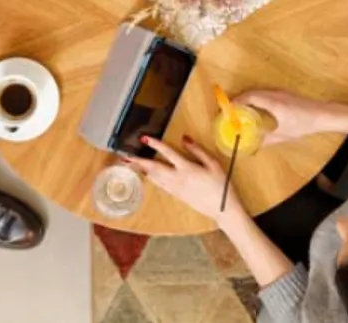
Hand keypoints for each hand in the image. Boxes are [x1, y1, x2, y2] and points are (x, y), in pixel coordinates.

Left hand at [123, 135, 244, 225]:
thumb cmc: (221, 185)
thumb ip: (197, 150)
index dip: (155, 144)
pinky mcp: (175, 195)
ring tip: (130, 164)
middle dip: (138, 161)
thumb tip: (185, 139)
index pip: (167, 153)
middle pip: (153, 168)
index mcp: (187, 169)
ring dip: (141, 170)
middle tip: (125, 157)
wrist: (222, 209)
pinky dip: (150, 177)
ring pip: (153, 177)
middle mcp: (177, 179)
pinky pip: (159, 184)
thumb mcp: (213, 164)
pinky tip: (146, 174)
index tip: (144, 138)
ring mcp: (175, 188)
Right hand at [234, 90, 334, 145]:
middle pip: (252, 93)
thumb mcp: (284, 134)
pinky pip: (264, 94)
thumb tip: (254, 146)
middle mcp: (275, 94)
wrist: (322, 114)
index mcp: (273, 103)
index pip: (250, 97)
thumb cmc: (303, 124)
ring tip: (240, 110)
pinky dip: (256, 99)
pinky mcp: (283, 94)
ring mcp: (279, 92)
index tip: (228, 109)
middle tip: (231, 110)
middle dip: (239, 100)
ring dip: (248, 99)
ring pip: (258, 92)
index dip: (237, 101)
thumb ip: (267, 139)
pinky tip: (255, 109)